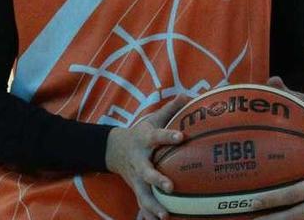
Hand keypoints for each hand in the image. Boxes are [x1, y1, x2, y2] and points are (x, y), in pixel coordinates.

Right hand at [105, 94, 189, 219]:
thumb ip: (171, 108)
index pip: (157, 137)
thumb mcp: (152, 118)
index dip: (168, 136)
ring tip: (165, 215)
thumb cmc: (141, 133)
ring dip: (152, 205)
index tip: (181, 136)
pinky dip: (148, 214)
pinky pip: (142, 204)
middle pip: (147, 172)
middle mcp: (140, 162)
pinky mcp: (137, 189)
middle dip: (157, 180)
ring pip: (143, 194)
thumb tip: (189, 95)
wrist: (114, 150)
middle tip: (171, 187)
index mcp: (145, 141)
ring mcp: (136, 178)